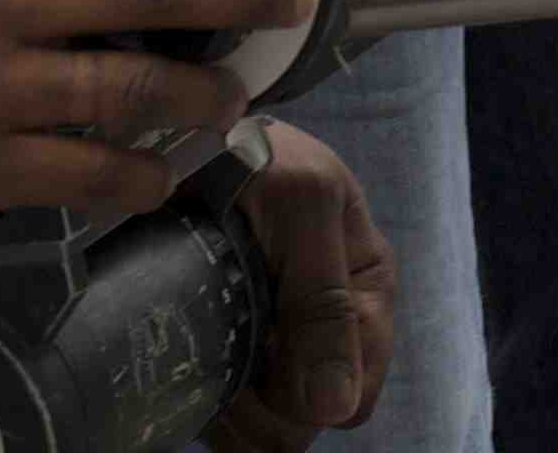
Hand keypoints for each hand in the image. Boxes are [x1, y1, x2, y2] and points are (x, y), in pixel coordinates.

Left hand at [207, 127, 396, 447]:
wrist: (197, 133)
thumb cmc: (259, 153)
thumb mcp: (303, 204)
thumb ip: (325, 301)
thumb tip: (334, 406)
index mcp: (367, 295)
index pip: (352, 396)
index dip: (302, 390)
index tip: (256, 345)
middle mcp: (333, 331)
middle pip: (305, 422)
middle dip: (260, 402)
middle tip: (220, 343)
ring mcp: (284, 346)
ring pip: (266, 430)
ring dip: (229, 404)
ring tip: (202, 344)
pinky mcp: (239, 352)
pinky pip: (230, 418)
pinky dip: (206, 399)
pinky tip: (189, 352)